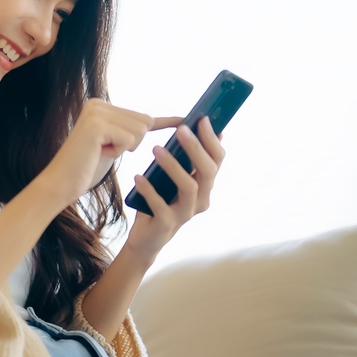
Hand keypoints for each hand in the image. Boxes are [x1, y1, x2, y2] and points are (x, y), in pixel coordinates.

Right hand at [48, 99, 182, 206]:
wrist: (60, 184)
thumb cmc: (86, 168)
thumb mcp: (114, 144)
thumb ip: (129, 130)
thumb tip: (154, 120)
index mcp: (101, 105)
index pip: (141, 115)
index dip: (162, 122)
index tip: (185, 118)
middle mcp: (97, 103)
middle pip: (144, 121)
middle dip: (133, 142)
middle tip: (106, 150)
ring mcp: (96, 112)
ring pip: (140, 130)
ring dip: (126, 146)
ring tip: (101, 151)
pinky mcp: (97, 125)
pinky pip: (130, 139)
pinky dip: (119, 150)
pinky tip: (99, 153)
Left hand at [124, 116, 225, 264]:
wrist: (146, 238)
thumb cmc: (160, 201)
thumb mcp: (173, 178)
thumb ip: (184, 159)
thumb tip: (193, 127)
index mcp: (205, 186)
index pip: (217, 160)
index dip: (212, 140)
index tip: (202, 119)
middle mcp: (201, 200)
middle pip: (207, 172)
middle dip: (196, 148)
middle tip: (181, 130)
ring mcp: (185, 213)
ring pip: (189, 187)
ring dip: (173, 166)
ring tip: (156, 149)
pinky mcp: (167, 224)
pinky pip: (161, 205)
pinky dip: (150, 190)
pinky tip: (138, 176)